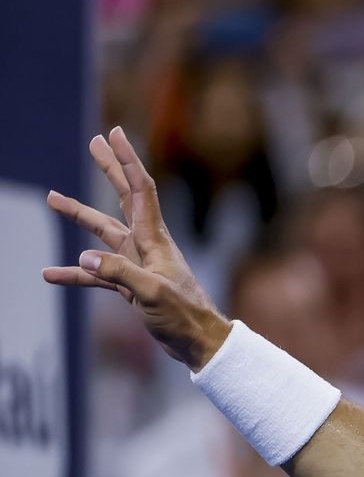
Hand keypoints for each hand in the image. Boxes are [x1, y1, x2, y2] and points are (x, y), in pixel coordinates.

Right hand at [40, 127, 231, 368]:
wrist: (199, 342)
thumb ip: (118, 273)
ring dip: (80, 215)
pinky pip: (97, 273)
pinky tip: (50, 273)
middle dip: (109, 170)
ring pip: (104, 232)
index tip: (114, 134)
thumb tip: (83, 256)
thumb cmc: (184, 316)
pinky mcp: (131, 284)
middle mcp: (146, 245)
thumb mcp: (152, 293)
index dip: (127, 160)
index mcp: (155, 239)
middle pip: (124, 198)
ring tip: (52, 198)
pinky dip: (76, 272)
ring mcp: (137, 263)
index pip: (140, 189)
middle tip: (93, 143)